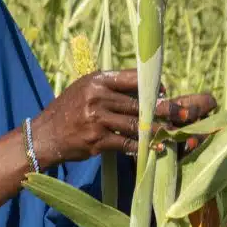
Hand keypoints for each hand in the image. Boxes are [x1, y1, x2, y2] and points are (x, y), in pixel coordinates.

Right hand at [30, 69, 216, 166]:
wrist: (43, 136)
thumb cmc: (67, 111)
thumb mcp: (84, 90)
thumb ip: (109, 88)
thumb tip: (142, 89)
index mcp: (96, 80)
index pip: (132, 77)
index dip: (152, 86)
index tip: (165, 92)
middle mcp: (97, 96)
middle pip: (139, 102)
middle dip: (163, 109)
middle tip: (183, 113)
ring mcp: (97, 118)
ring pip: (136, 123)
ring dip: (157, 129)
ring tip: (173, 132)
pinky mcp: (97, 139)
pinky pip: (126, 143)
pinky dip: (142, 147)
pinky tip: (155, 149)